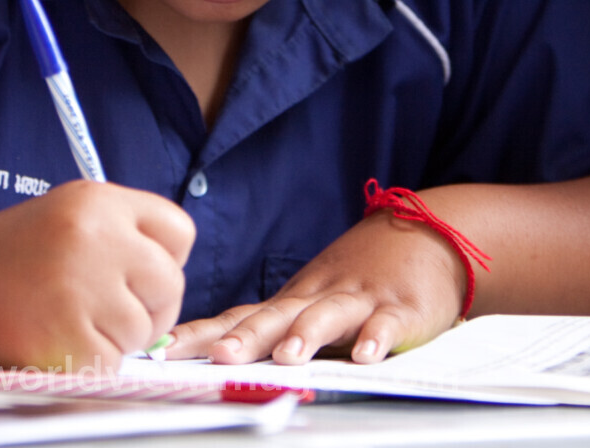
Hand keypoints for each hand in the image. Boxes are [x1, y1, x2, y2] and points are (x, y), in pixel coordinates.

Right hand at [0, 180, 193, 369]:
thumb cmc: (9, 256)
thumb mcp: (69, 216)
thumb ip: (125, 232)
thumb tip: (174, 272)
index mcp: (98, 202)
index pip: (180, 233)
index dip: (163, 258)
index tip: (136, 273)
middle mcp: (95, 238)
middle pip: (170, 285)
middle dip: (148, 305)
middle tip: (105, 308)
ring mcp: (81, 290)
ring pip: (144, 330)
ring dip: (115, 336)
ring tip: (67, 318)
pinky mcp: (67, 342)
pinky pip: (112, 363)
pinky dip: (89, 362)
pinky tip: (55, 340)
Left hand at [166, 205, 465, 364]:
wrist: (425, 233)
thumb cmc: (360, 275)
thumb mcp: (312, 296)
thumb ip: (273, 324)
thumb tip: (212, 353)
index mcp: (292, 299)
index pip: (238, 316)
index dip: (202, 333)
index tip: (164, 349)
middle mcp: (318, 297)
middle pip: (276, 317)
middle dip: (246, 337)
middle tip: (219, 356)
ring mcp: (359, 300)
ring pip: (328, 316)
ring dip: (306, 335)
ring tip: (287, 356)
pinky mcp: (401, 309)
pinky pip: (387, 324)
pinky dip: (377, 338)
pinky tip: (365, 355)